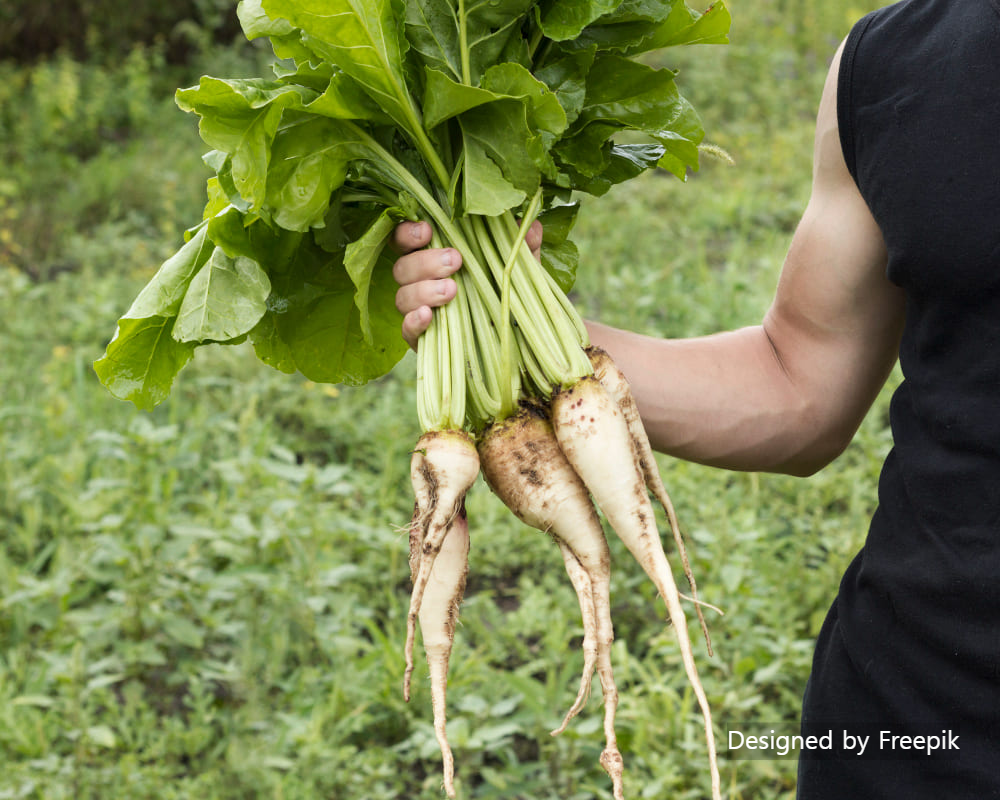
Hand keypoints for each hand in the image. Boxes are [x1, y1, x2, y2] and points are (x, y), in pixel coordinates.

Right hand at [392, 219, 542, 348]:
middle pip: (402, 267)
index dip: (408, 233)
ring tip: (452, 291)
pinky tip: (428, 316)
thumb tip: (533, 226)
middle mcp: (419, 282)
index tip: (427, 230)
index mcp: (433, 258)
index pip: (406, 241)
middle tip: (456, 260)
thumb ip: (523, 249)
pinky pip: (406, 329)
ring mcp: (417, 311)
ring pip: (402, 296)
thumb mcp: (518, 271)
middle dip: (426, 262)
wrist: (511, 342)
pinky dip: (414, 321)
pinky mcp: (420, 338)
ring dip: (423, 291)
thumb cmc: (505, 296)